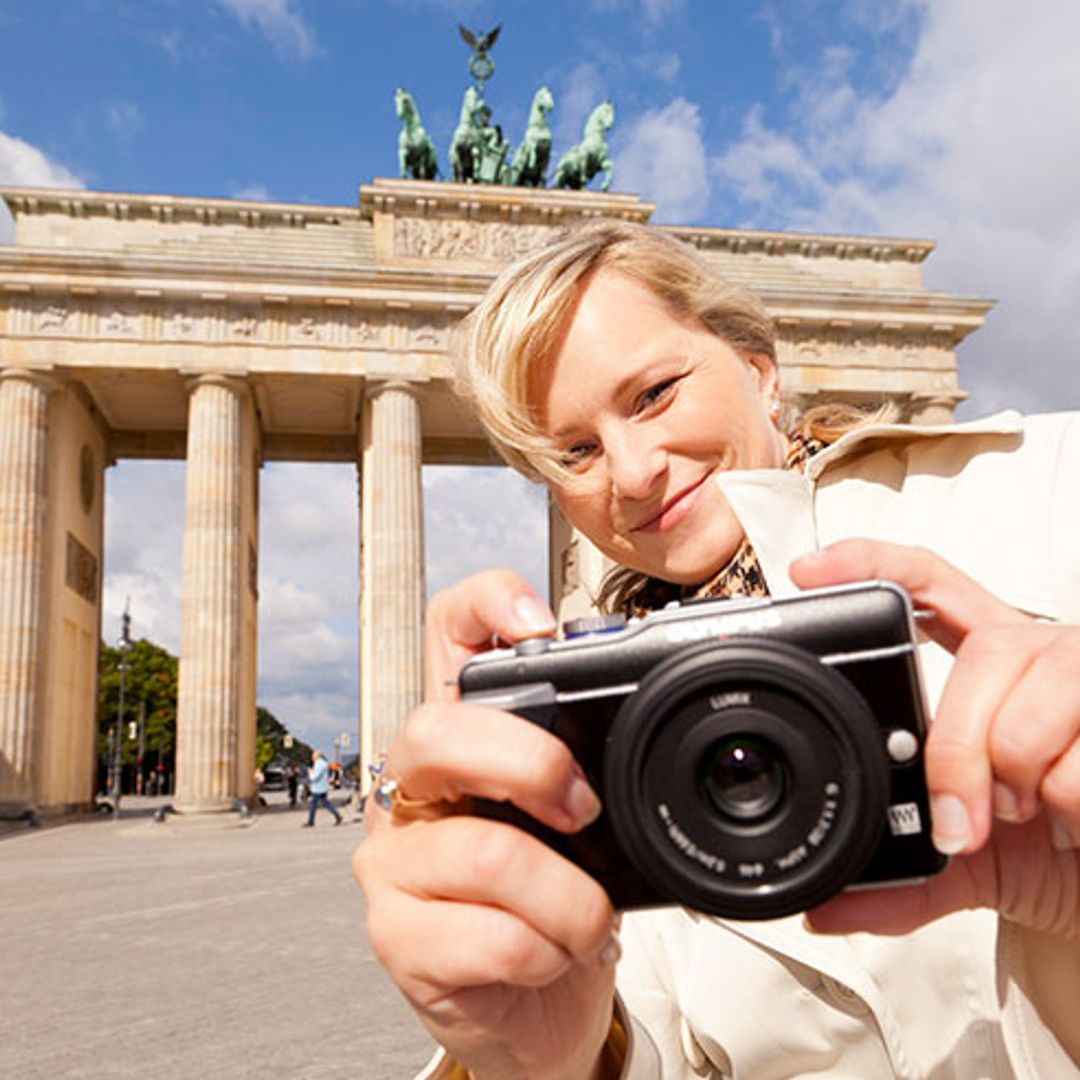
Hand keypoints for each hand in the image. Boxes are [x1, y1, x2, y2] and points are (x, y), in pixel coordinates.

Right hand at [353, 571, 618, 1079]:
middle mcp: (413, 786)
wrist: (537, 1008)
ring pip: (481, 851)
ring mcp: (394, 861)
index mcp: (462, 738)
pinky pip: (488, 937)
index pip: (448, 633)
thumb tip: (655, 714)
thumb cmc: (557, 900)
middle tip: (583, 808)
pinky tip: (548, 954)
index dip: (485, 603)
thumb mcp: (582, 822)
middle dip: (531, 765)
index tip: (541, 623)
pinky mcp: (397, 938)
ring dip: (568, 899)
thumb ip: (594, 765)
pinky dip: (547, 951)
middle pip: (437, 732)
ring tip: (584, 920)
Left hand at [789, 539, 1079, 939]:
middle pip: (988, 656)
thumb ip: (900, 879)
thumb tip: (822, 911)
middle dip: (962, 752)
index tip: (810, 571)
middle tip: (962, 820)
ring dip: (1025, 785)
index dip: (872, 563)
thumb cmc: (1055, 857)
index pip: (933, 586)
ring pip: (1038, 709)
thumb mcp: (969, 863)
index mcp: (995, 669)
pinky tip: (1078, 825)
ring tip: (1037, 816)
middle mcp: (1046, 656)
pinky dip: (1074, 809)